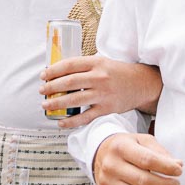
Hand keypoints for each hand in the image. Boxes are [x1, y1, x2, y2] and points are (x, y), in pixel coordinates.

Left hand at [40, 56, 161, 128]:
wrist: (142, 84)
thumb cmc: (118, 72)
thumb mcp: (103, 62)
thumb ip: (85, 66)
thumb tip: (59, 72)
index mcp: (97, 63)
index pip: (70, 65)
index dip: (54, 70)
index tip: (43, 75)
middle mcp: (99, 77)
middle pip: (70, 82)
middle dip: (52, 87)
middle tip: (42, 90)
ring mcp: (103, 94)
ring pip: (75, 99)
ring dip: (57, 103)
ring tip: (46, 105)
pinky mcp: (107, 109)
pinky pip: (86, 117)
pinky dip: (72, 121)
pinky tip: (61, 122)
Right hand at [92, 133, 182, 184]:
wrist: (101, 152)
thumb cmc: (127, 146)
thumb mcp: (143, 141)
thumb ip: (161, 153)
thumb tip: (178, 165)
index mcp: (120, 147)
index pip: (148, 160)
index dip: (167, 168)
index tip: (179, 171)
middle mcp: (110, 165)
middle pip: (143, 181)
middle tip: (175, 184)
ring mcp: (105, 182)